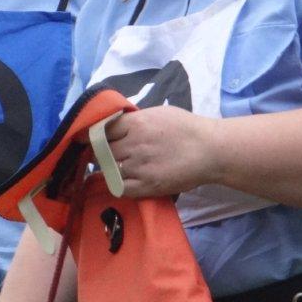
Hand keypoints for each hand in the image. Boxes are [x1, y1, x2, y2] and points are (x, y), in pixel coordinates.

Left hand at [103, 106, 222, 196]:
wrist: (210, 150)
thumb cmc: (186, 127)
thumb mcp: (157, 113)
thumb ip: (135, 120)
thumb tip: (116, 124)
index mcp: (135, 124)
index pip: (100, 131)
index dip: (94, 136)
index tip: (92, 139)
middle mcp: (133, 145)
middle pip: (102, 152)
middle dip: (101, 153)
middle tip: (105, 155)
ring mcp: (139, 167)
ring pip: (109, 170)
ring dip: (110, 169)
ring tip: (116, 167)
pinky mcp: (147, 186)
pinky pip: (119, 188)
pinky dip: (117, 185)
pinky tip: (121, 180)